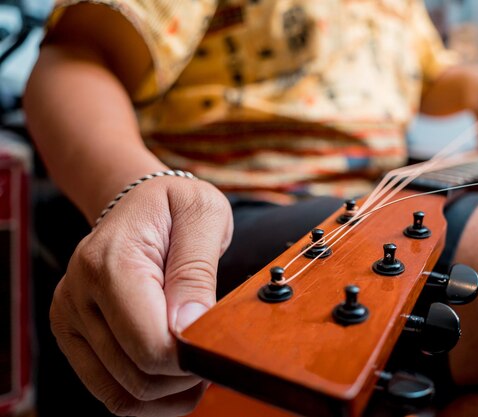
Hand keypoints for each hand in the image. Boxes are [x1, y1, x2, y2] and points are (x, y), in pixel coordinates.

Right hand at [50, 176, 232, 415]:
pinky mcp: (72, 335)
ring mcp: (69, 317)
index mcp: (110, 262)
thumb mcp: (202, 216)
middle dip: (185, 378)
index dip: (191, 357)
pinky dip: (148, 397)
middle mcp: (78, 293)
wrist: (140, 202)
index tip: (217, 342)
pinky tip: (175, 376)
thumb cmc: (175, 206)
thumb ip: (196, 272)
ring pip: (122, 395)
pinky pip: (110, 392)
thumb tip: (187, 328)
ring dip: (169, 394)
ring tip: (197, 365)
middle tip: (213, 354)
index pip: (150, 343)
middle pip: (137, 376)